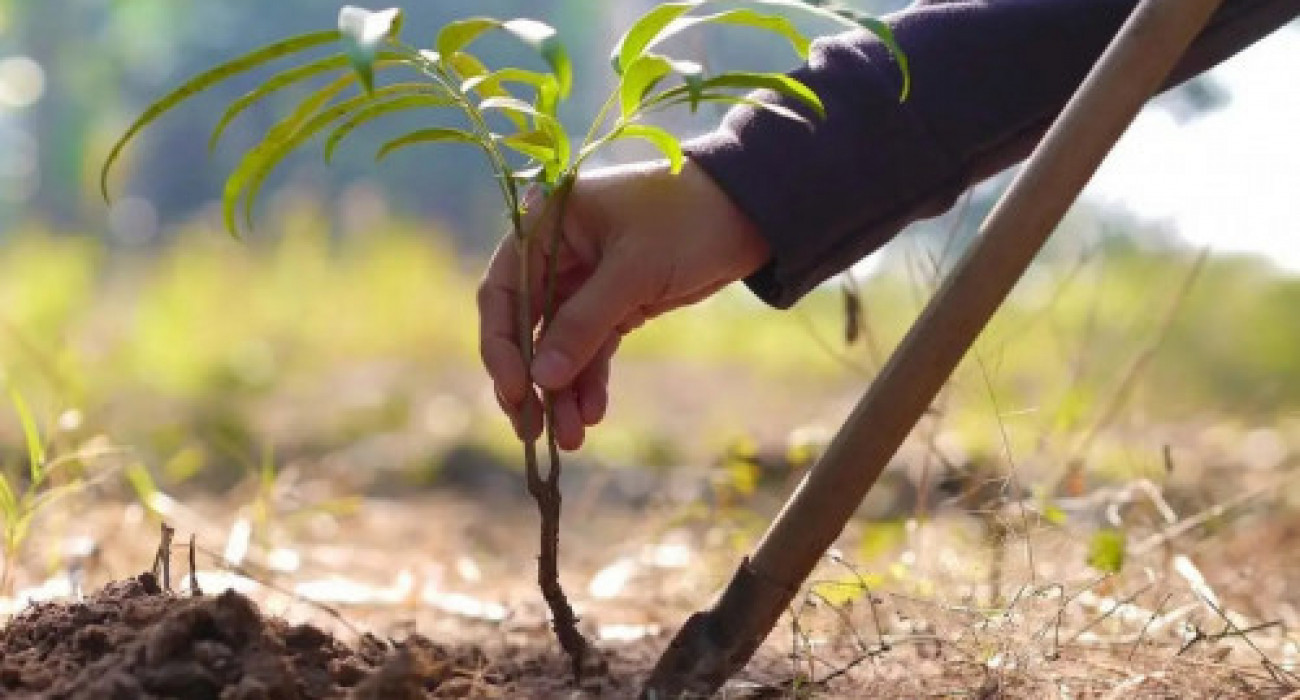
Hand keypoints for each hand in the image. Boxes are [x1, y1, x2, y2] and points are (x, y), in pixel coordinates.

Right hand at [477, 158, 769, 449]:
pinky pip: (592, 349)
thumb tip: (541, 379)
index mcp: (547, 225)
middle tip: (531, 430)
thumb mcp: (634, 270)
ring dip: (562, 392)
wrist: (751, 212)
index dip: (502, 345)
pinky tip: (593, 414)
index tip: (517, 390)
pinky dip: (590, 382)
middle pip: (526, 326)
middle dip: (531, 379)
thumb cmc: (687, 220)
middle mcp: (558, 254)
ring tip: (571, 437)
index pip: (504, 291)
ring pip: (559, 346)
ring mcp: (585, 282)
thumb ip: (584, 323)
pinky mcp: (616, 304)